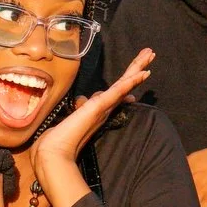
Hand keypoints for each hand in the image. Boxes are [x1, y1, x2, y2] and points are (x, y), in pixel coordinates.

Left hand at [34, 50, 152, 172]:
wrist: (55, 152)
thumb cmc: (59, 137)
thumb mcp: (71, 116)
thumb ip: (80, 107)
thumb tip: (84, 100)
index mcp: (99, 109)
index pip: (118, 91)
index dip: (130, 81)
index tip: (141, 74)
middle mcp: (105, 107)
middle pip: (125, 83)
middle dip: (137, 68)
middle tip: (151, 54)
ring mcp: (104, 106)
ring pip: (125, 83)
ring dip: (138, 68)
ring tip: (151, 54)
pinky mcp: (99, 106)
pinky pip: (118, 91)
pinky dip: (131, 81)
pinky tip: (143, 73)